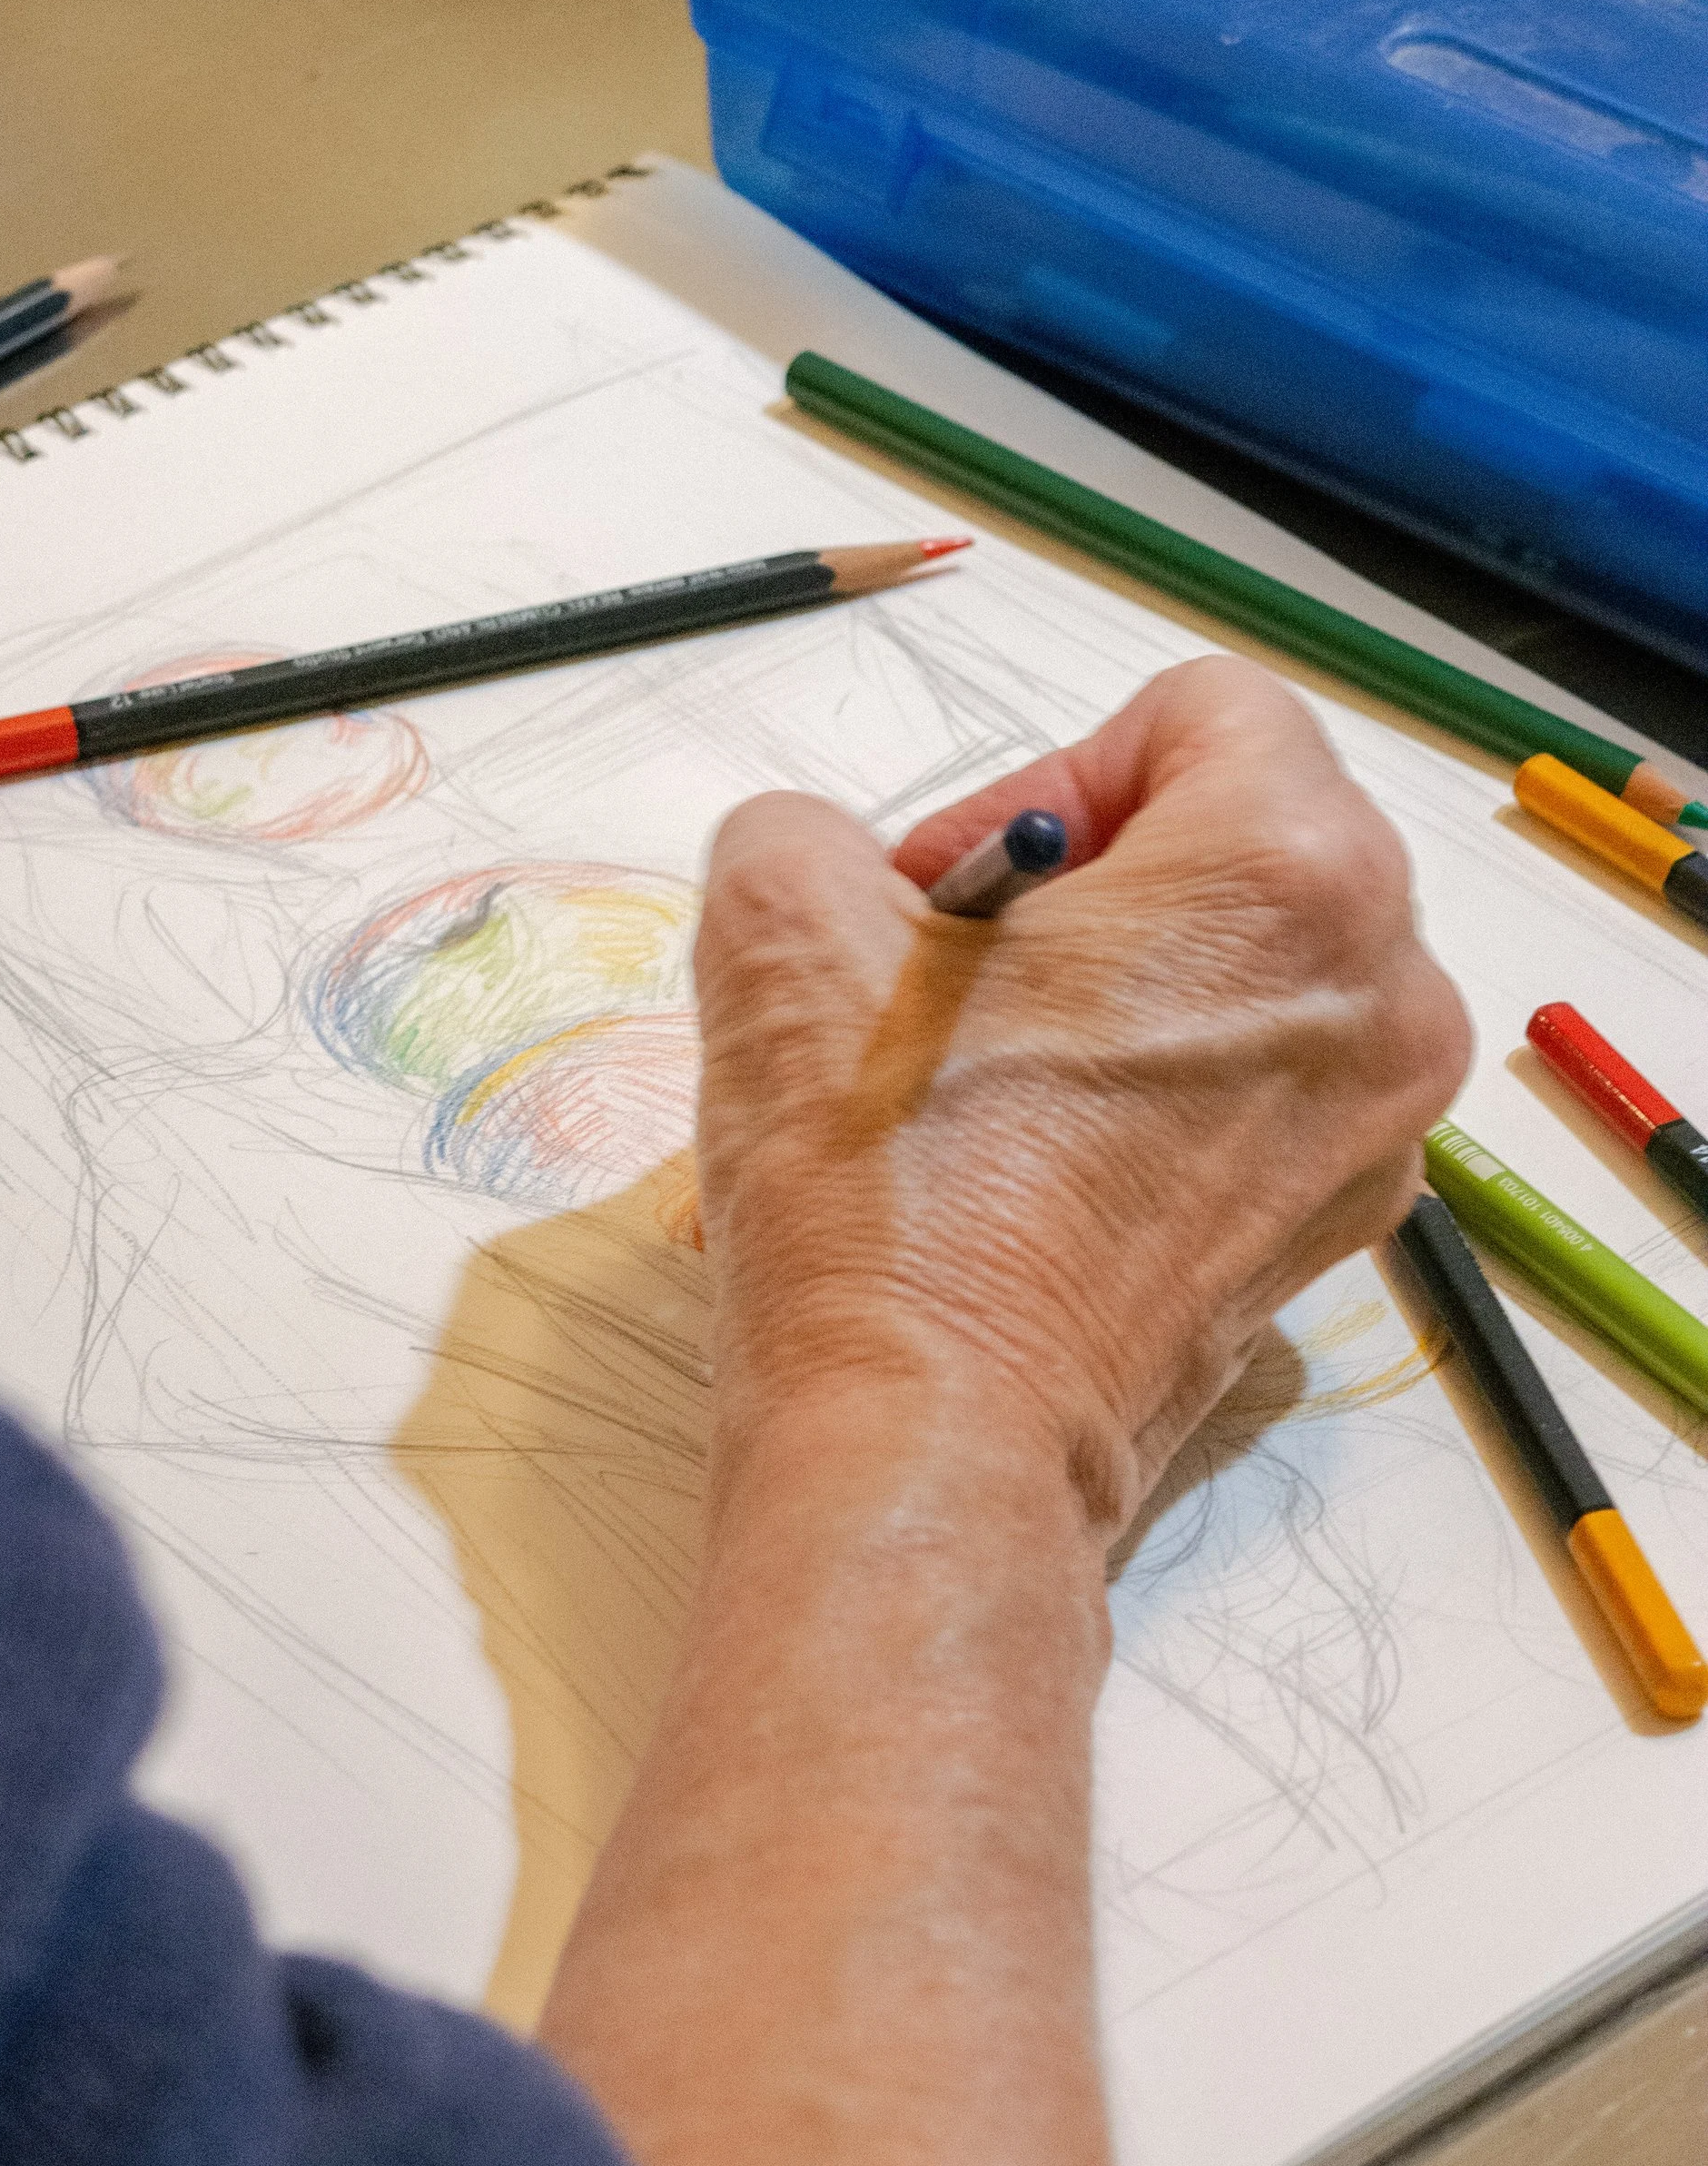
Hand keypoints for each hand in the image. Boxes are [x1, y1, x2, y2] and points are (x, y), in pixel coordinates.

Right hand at [692, 656, 1470, 1535]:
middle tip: (943, 977)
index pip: (1196, 714)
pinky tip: (1022, 1166)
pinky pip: (1247, 1093)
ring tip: (973, 1077)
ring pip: (1240, 973)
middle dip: (1075, 885)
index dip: (1036, 780)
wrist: (932, 1451)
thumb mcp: (781, 925)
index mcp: (1294, 877)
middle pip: (1231, 841)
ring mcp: (1373, 1129)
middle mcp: (1384, 993)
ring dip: (1106, 988)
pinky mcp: (1326, 1232)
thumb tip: (839, 871)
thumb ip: (809, 829)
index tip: (942, 898)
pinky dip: (1143, 1095)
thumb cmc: (886, 1196)